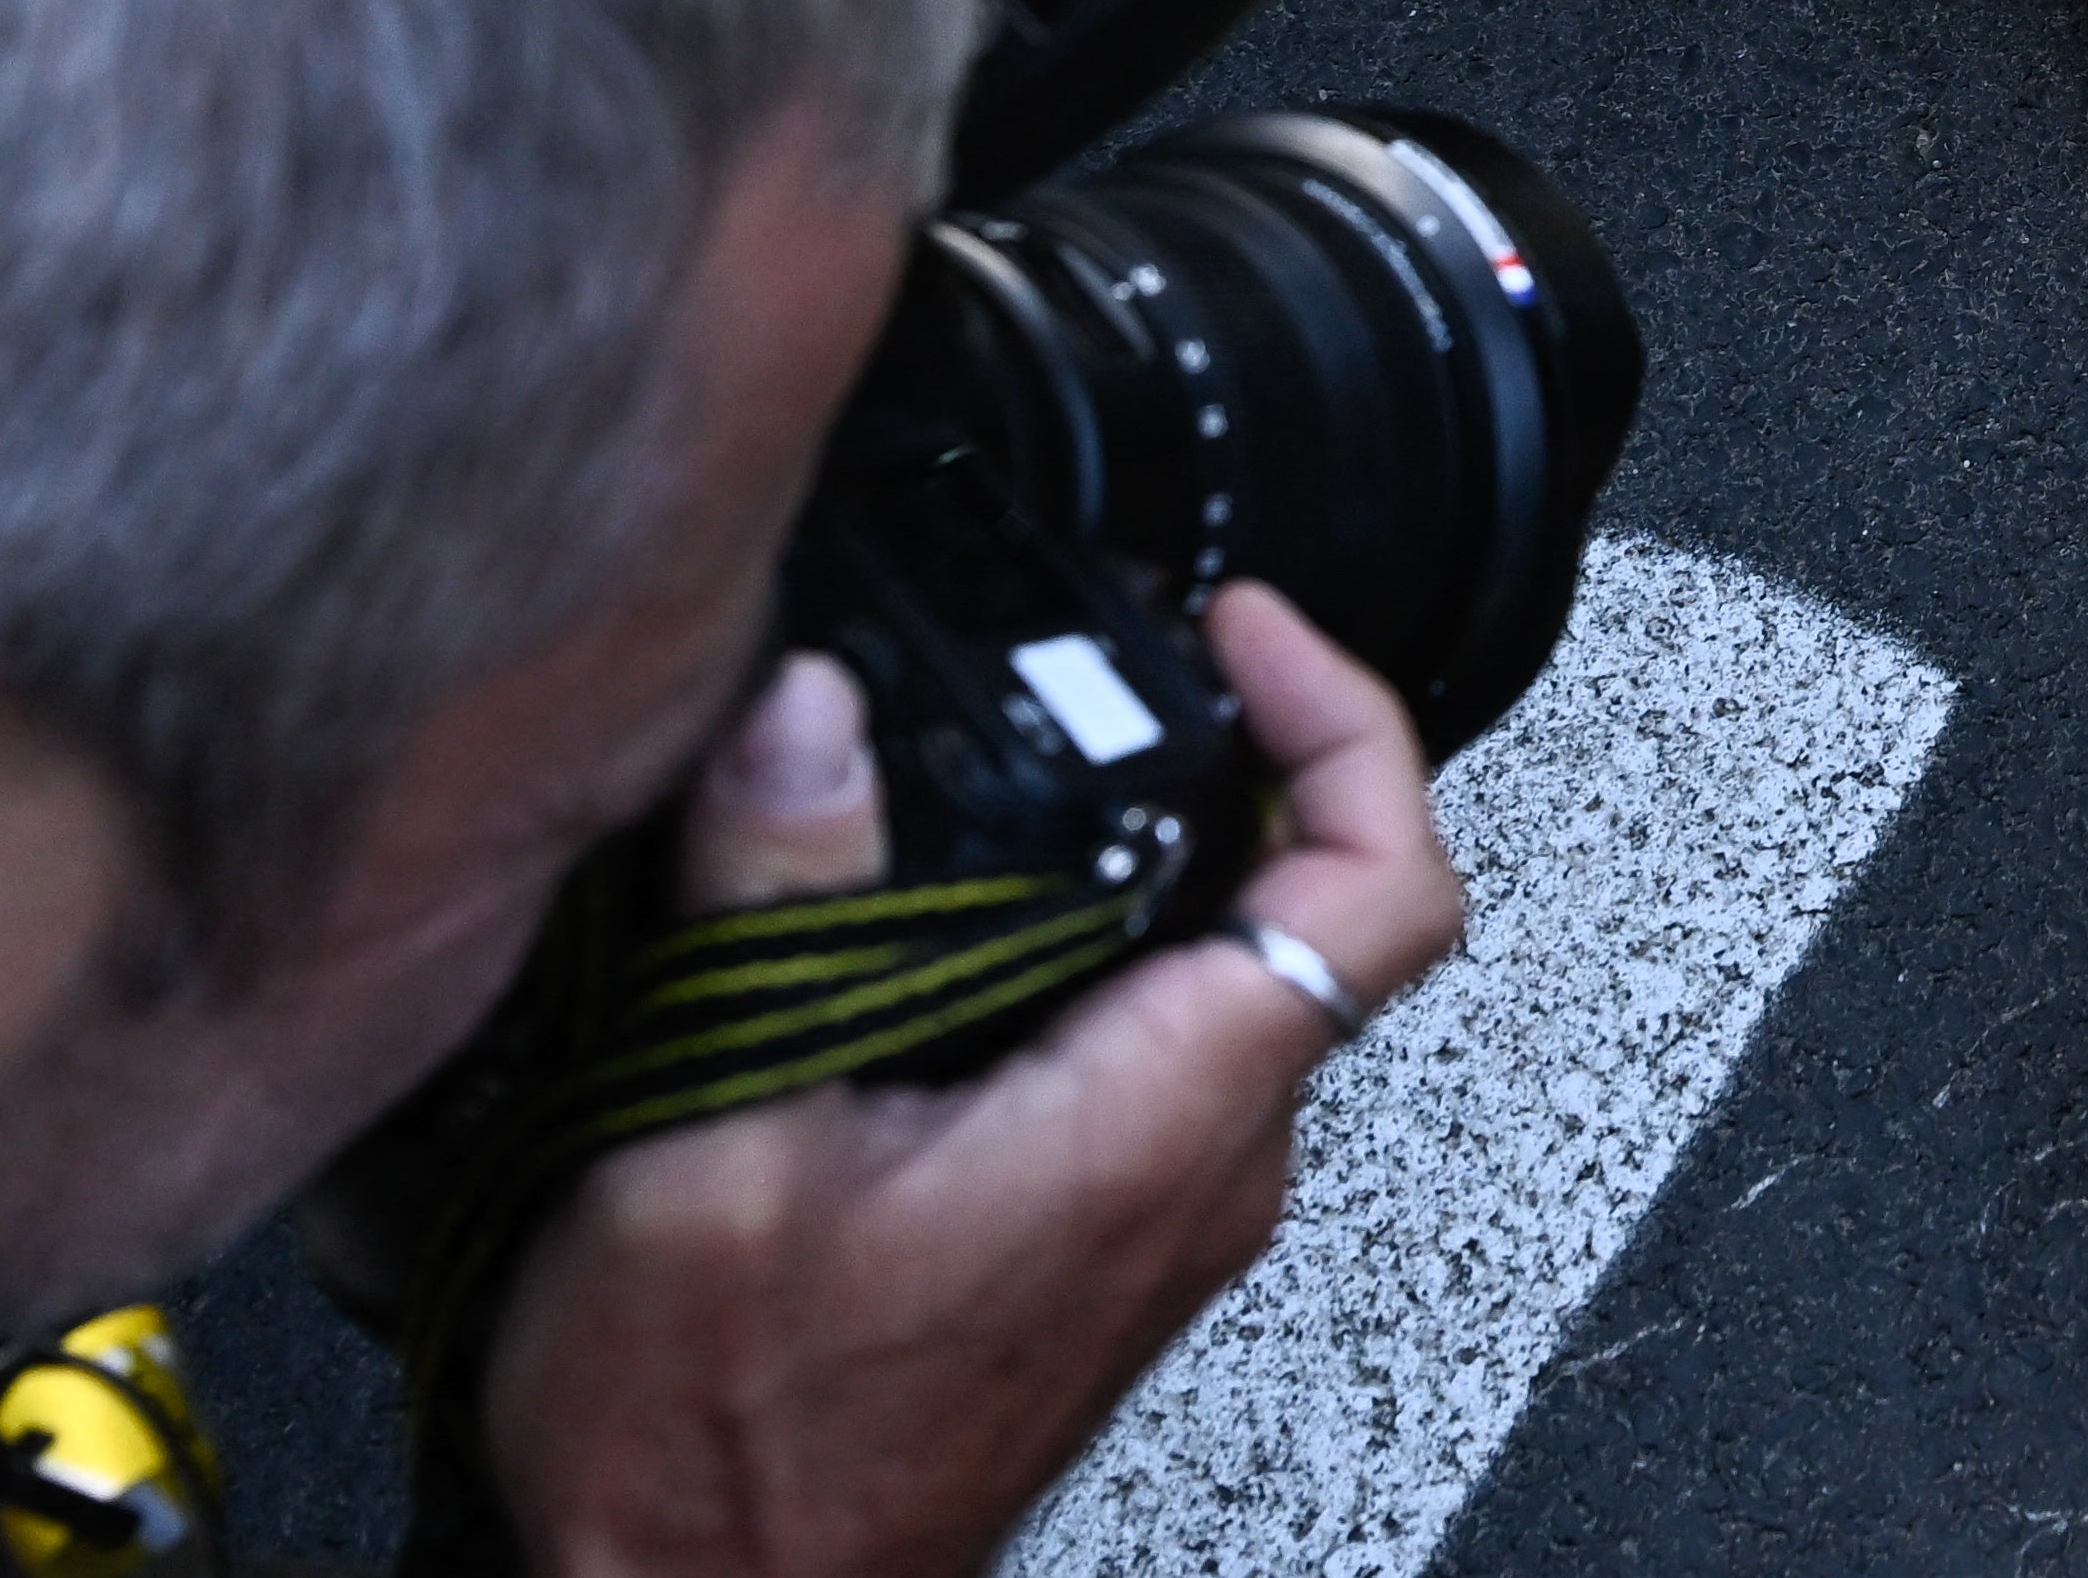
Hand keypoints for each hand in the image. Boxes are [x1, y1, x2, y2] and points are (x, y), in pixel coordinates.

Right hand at [479, 591, 1458, 1577]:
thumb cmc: (712, 1459)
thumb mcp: (704, 1142)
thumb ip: (772, 904)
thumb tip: (805, 713)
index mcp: (1158, 1123)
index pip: (1383, 886)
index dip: (1345, 715)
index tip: (1244, 629)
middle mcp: (1202, 1170)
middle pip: (1314, 911)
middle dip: (1237, 754)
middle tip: (1124, 663)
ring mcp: (1161, 1217)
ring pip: (1228, 981)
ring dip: (1154, 855)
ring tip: (1034, 759)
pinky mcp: (1099, 1247)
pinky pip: (1154, 1056)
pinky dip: (1098, 951)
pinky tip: (965, 923)